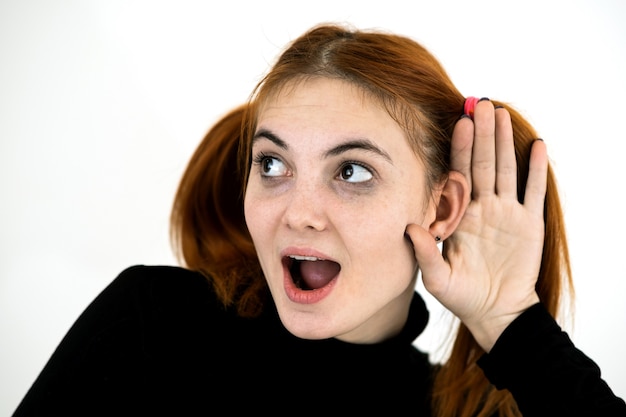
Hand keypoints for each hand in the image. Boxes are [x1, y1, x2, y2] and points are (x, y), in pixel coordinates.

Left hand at [406, 100, 547, 350]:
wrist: (495, 312)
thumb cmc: (463, 296)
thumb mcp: (438, 277)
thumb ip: (426, 252)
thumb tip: (409, 227)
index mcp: (460, 215)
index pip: (459, 174)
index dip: (459, 149)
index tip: (458, 123)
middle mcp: (483, 208)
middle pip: (483, 163)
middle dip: (482, 134)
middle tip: (481, 103)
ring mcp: (507, 213)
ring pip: (506, 169)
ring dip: (504, 142)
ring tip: (501, 113)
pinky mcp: (529, 224)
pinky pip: (533, 191)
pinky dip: (535, 169)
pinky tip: (535, 145)